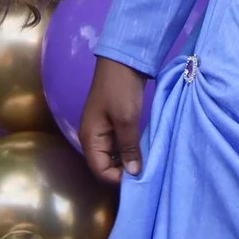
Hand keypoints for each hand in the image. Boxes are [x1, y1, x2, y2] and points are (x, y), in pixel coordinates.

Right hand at [80, 58, 150, 183]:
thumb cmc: (121, 89)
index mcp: (90, 138)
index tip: (139, 177)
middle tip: (146, 170)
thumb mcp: (126, 120)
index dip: (118, 178)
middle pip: (105, 165)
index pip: (100, 171)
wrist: (123, 60)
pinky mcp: (114, 124)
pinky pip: (120, 144)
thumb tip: (134, 173)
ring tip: (148, 161)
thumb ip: (129, 148)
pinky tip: (144, 149)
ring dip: (128, 160)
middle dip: (124, 171)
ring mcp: (103, 131)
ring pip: (114, 156)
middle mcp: (93, 138)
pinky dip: (130, 149)